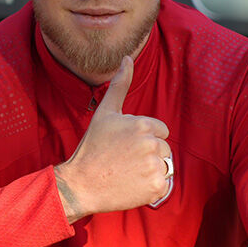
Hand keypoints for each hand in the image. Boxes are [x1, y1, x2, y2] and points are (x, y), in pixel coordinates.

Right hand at [55, 55, 172, 220]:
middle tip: (125, 162)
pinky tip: (132, 186)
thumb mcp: (105, 112)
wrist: (82, 184)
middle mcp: (152, 144)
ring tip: (129, 173)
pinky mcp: (156, 188)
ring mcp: (155, 167)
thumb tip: (128, 57)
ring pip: (165, 166)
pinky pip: (164, 185)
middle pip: (164, 149)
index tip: (126, 147)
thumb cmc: (92, 147)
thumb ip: (120, 85)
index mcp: (143, 125)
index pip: (161, 131)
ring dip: (151, 171)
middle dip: (149, 155)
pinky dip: (151, 188)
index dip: (144, 139)